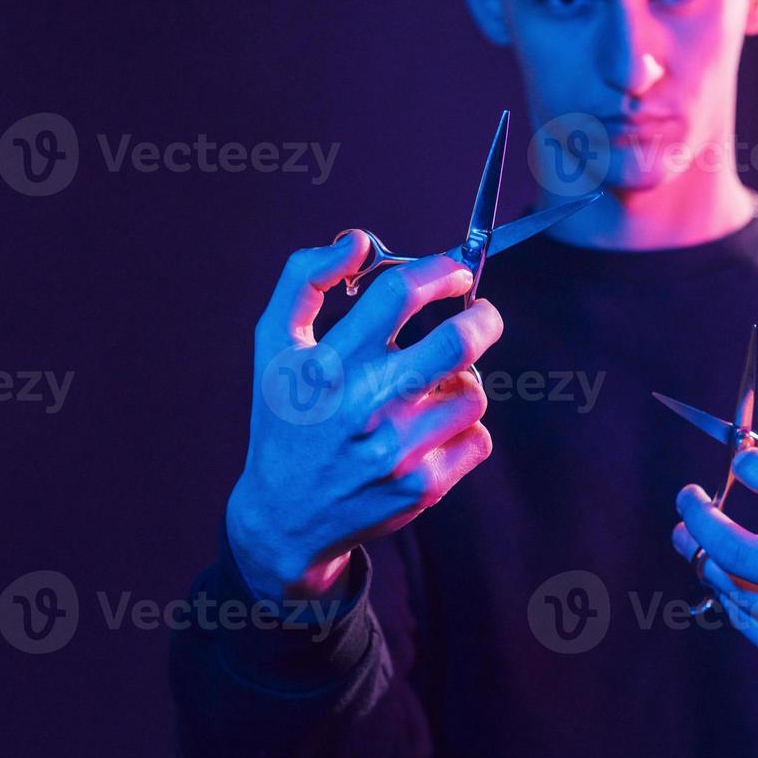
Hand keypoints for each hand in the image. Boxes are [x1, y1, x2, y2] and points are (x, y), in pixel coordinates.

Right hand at [227, 231, 501, 600]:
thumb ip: (304, 279)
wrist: (284, 517)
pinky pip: (478, 438)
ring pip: (474, 393)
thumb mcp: (273, 345)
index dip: (440, 271)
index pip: (399, 292)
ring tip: (435, 390)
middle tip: (482, 315)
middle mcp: (363, 406)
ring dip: (464, 383)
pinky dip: (465, 430)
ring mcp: (397, 450)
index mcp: (327, 364)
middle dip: (483, 319)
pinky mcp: (423, 486)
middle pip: (456, 342)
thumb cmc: (286, 420)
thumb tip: (356, 240)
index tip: (456, 272)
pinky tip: (433, 433)